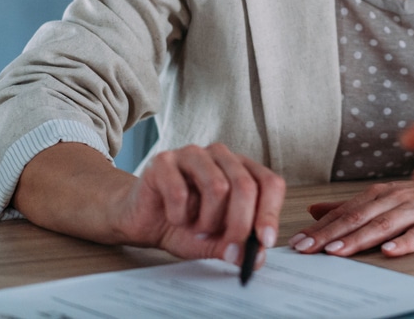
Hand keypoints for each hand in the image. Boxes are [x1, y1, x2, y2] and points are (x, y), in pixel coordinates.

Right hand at [113, 143, 285, 269]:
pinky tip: (174, 218)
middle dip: (239, 225)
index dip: (270, 213)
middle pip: (245, 186)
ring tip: (196, 228)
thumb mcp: (214, 242)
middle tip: (228, 248)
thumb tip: (257, 258)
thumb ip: (236, 247)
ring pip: (217, 187)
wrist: (143, 222)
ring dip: (207, 220)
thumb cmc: (182, 226)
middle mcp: (221, 156)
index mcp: (241, 169)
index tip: (265, 241)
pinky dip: (179, 215)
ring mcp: (193, 154)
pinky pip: (180, 192)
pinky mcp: (164, 161)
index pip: (270, 183)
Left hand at [288, 171, 413, 256]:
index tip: (296, 241)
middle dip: (330, 233)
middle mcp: (399, 197)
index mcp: (383, 193)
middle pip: (360, 216)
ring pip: (386, 223)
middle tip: (305, 248)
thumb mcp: (389, 197)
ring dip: (360, 237)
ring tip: (337, 252)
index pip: (346, 210)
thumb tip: (315, 209)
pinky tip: (391, 251)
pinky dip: (407, 240)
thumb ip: (353, 204)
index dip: (321, 226)